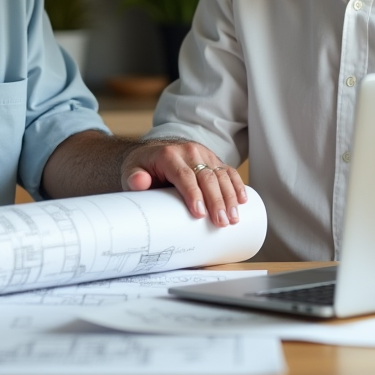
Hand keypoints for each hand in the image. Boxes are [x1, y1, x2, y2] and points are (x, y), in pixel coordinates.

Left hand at [121, 140, 247, 227]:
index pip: (184, 175)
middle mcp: (189, 151)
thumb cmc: (143, 168)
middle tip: (221, 222)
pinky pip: (228, 171)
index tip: (199, 213)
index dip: (193, 193)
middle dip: (216, 201)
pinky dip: (237, 185)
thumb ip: (133, 178)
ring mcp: (204, 155)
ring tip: (233, 218)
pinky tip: (243, 200)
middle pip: (206, 176)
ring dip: (230, 197)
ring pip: (221, 174)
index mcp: (169, 155)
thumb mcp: (132, 171)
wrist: (152, 154)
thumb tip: (139, 182)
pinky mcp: (213, 160)